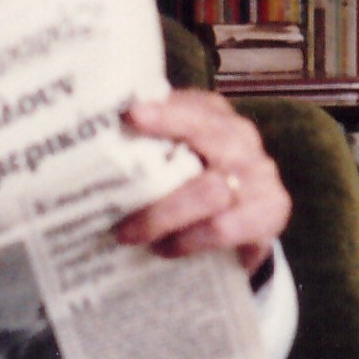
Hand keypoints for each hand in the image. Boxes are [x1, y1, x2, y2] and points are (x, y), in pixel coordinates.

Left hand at [115, 91, 289, 279]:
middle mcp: (240, 138)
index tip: (130, 115)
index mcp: (213, 115)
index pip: (191, 108)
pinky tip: (170, 250)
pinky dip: (194, 240)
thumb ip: (146, 149)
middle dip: (158, 170)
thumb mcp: (174, 158)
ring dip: (167, 218)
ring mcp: (260, 172)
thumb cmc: (193, 180)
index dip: (164, 113)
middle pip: (206, 144)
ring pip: (212, 191)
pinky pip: (229, 226)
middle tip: (118, 215)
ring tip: (132, 237)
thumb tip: (86, 150)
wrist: (245, 220)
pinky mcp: (272, 210)